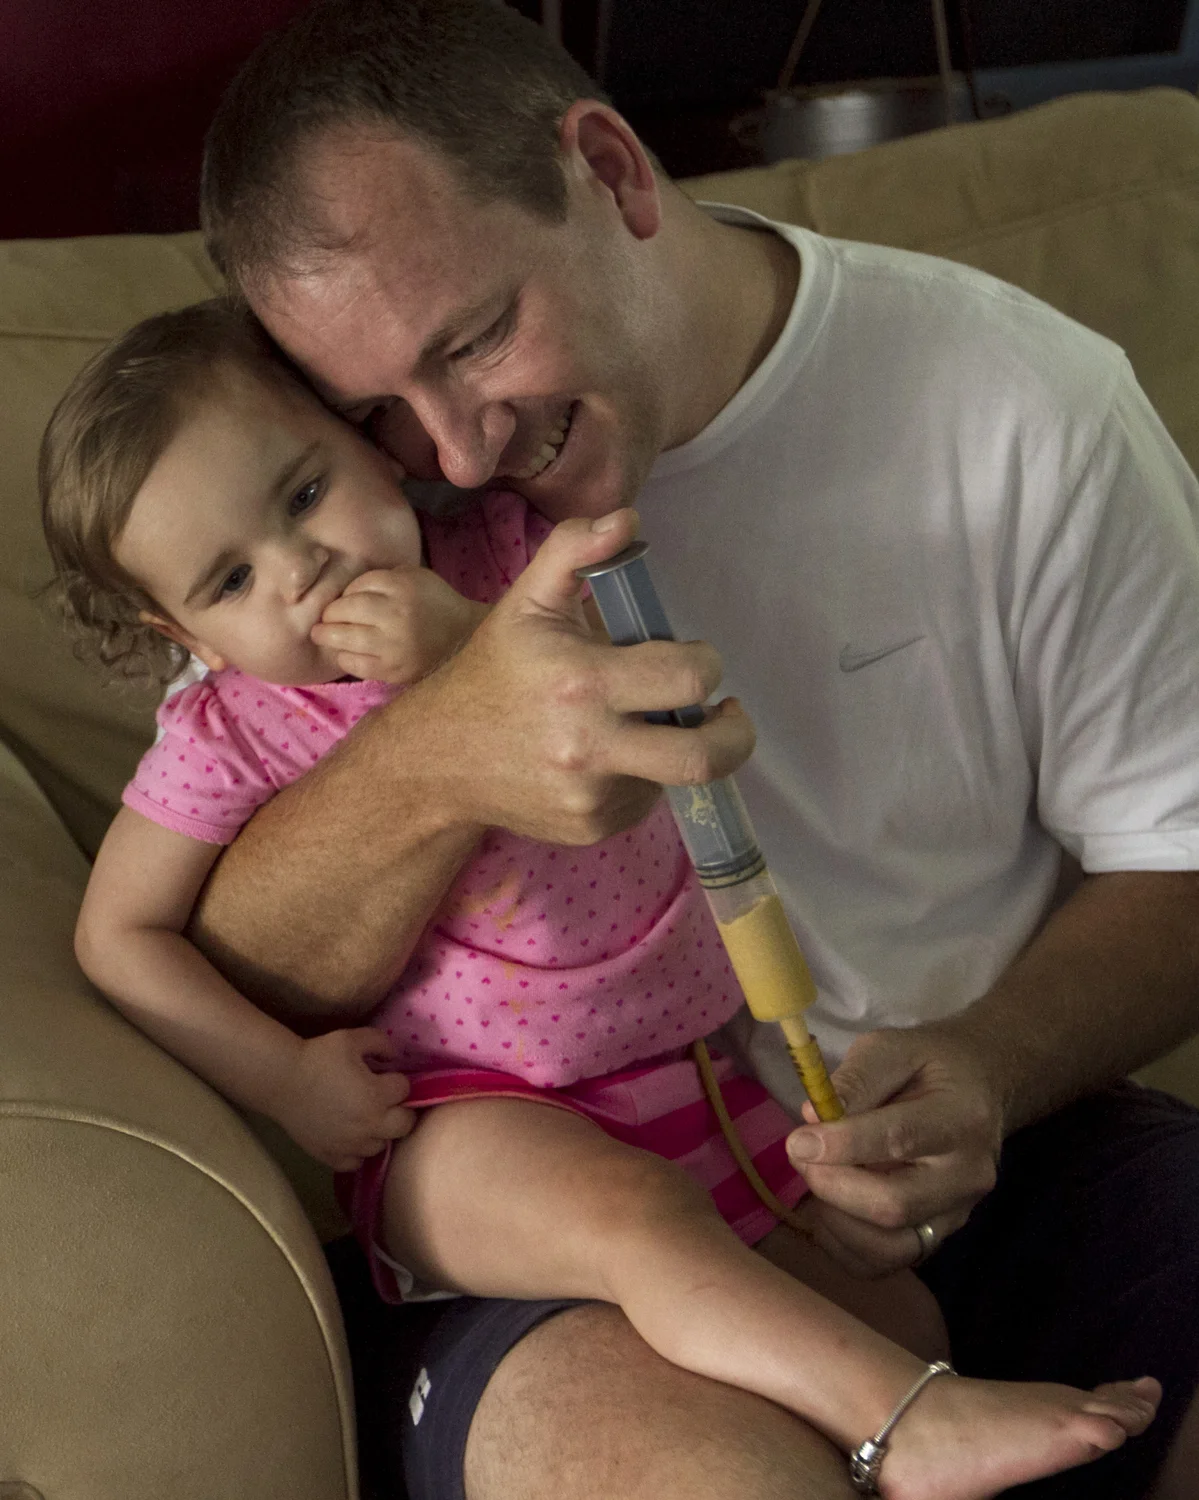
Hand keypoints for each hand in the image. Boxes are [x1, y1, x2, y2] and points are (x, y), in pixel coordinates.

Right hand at [273, 1027, 415, 1170]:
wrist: (281, 1080)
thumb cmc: (318, 1057)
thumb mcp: (353, 1038)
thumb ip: (381, 1043)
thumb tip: (396, 1056)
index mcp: (377, 1096)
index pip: (405, 1089)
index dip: (397, 1080)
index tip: (385, 1076)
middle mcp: (369, 1125)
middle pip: (405, 1125)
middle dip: (401, 1110)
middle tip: (385, 1101)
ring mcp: (351, 1145)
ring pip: (381, 1145)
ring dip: (379, 1132)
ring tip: (366, 1117)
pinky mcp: (332, 1157)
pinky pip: (356, 1162)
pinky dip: (357, 1152)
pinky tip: (350, 1136)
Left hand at [311, 567, 485, 683]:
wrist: (464, 639)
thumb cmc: (436, 604)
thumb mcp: (416, 577)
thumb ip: (385, 578)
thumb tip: (346, 590)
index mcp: (403, 587)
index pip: (358, 585)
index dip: (344, 592)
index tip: (342, 600)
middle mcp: (397, 615)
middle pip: (346, 610)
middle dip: (329, 614)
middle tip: (322, 619)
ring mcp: (395, 646)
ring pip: (347, 639)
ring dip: (328, 637)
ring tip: (321, 635)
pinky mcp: (395, 670)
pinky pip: (358, 665)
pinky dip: (345, 658)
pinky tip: (344, 653)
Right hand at [403, 509, 756, 843]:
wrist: (437, 760)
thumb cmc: (491, 673)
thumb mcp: (525, 602)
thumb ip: (574, 550)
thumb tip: (628, 518)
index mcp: (582, 682)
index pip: (688, 677)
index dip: (707, 664)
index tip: (697, 661)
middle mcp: (589, 747)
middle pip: (702, 757)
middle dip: (733, 734)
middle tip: (727, 715)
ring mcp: (591, 797)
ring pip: (671, 776)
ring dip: (670, 748)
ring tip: (636, 726)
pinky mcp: (591, 828)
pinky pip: (643, 801)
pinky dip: (639, 777)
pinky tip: (605, 759)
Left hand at [784, 1024, 1003, 1276]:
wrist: (979, 1089)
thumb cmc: (929, 1064)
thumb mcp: (893, 1047)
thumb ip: (855, 1079)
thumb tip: (813, 1118)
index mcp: (962, 1118)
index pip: (899, 1140)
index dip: (842, 1146)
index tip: (798, 1141)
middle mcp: (967, 1176)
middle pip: (893, 1205)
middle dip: (832, 1185)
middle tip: (800, 1155)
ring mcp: (956, 1214)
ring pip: (889, 1246)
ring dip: (835, 1221)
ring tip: (816, 1180)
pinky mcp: (938, 1238)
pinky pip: (885, 1263)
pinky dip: (845, 1246)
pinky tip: (829, 1210)